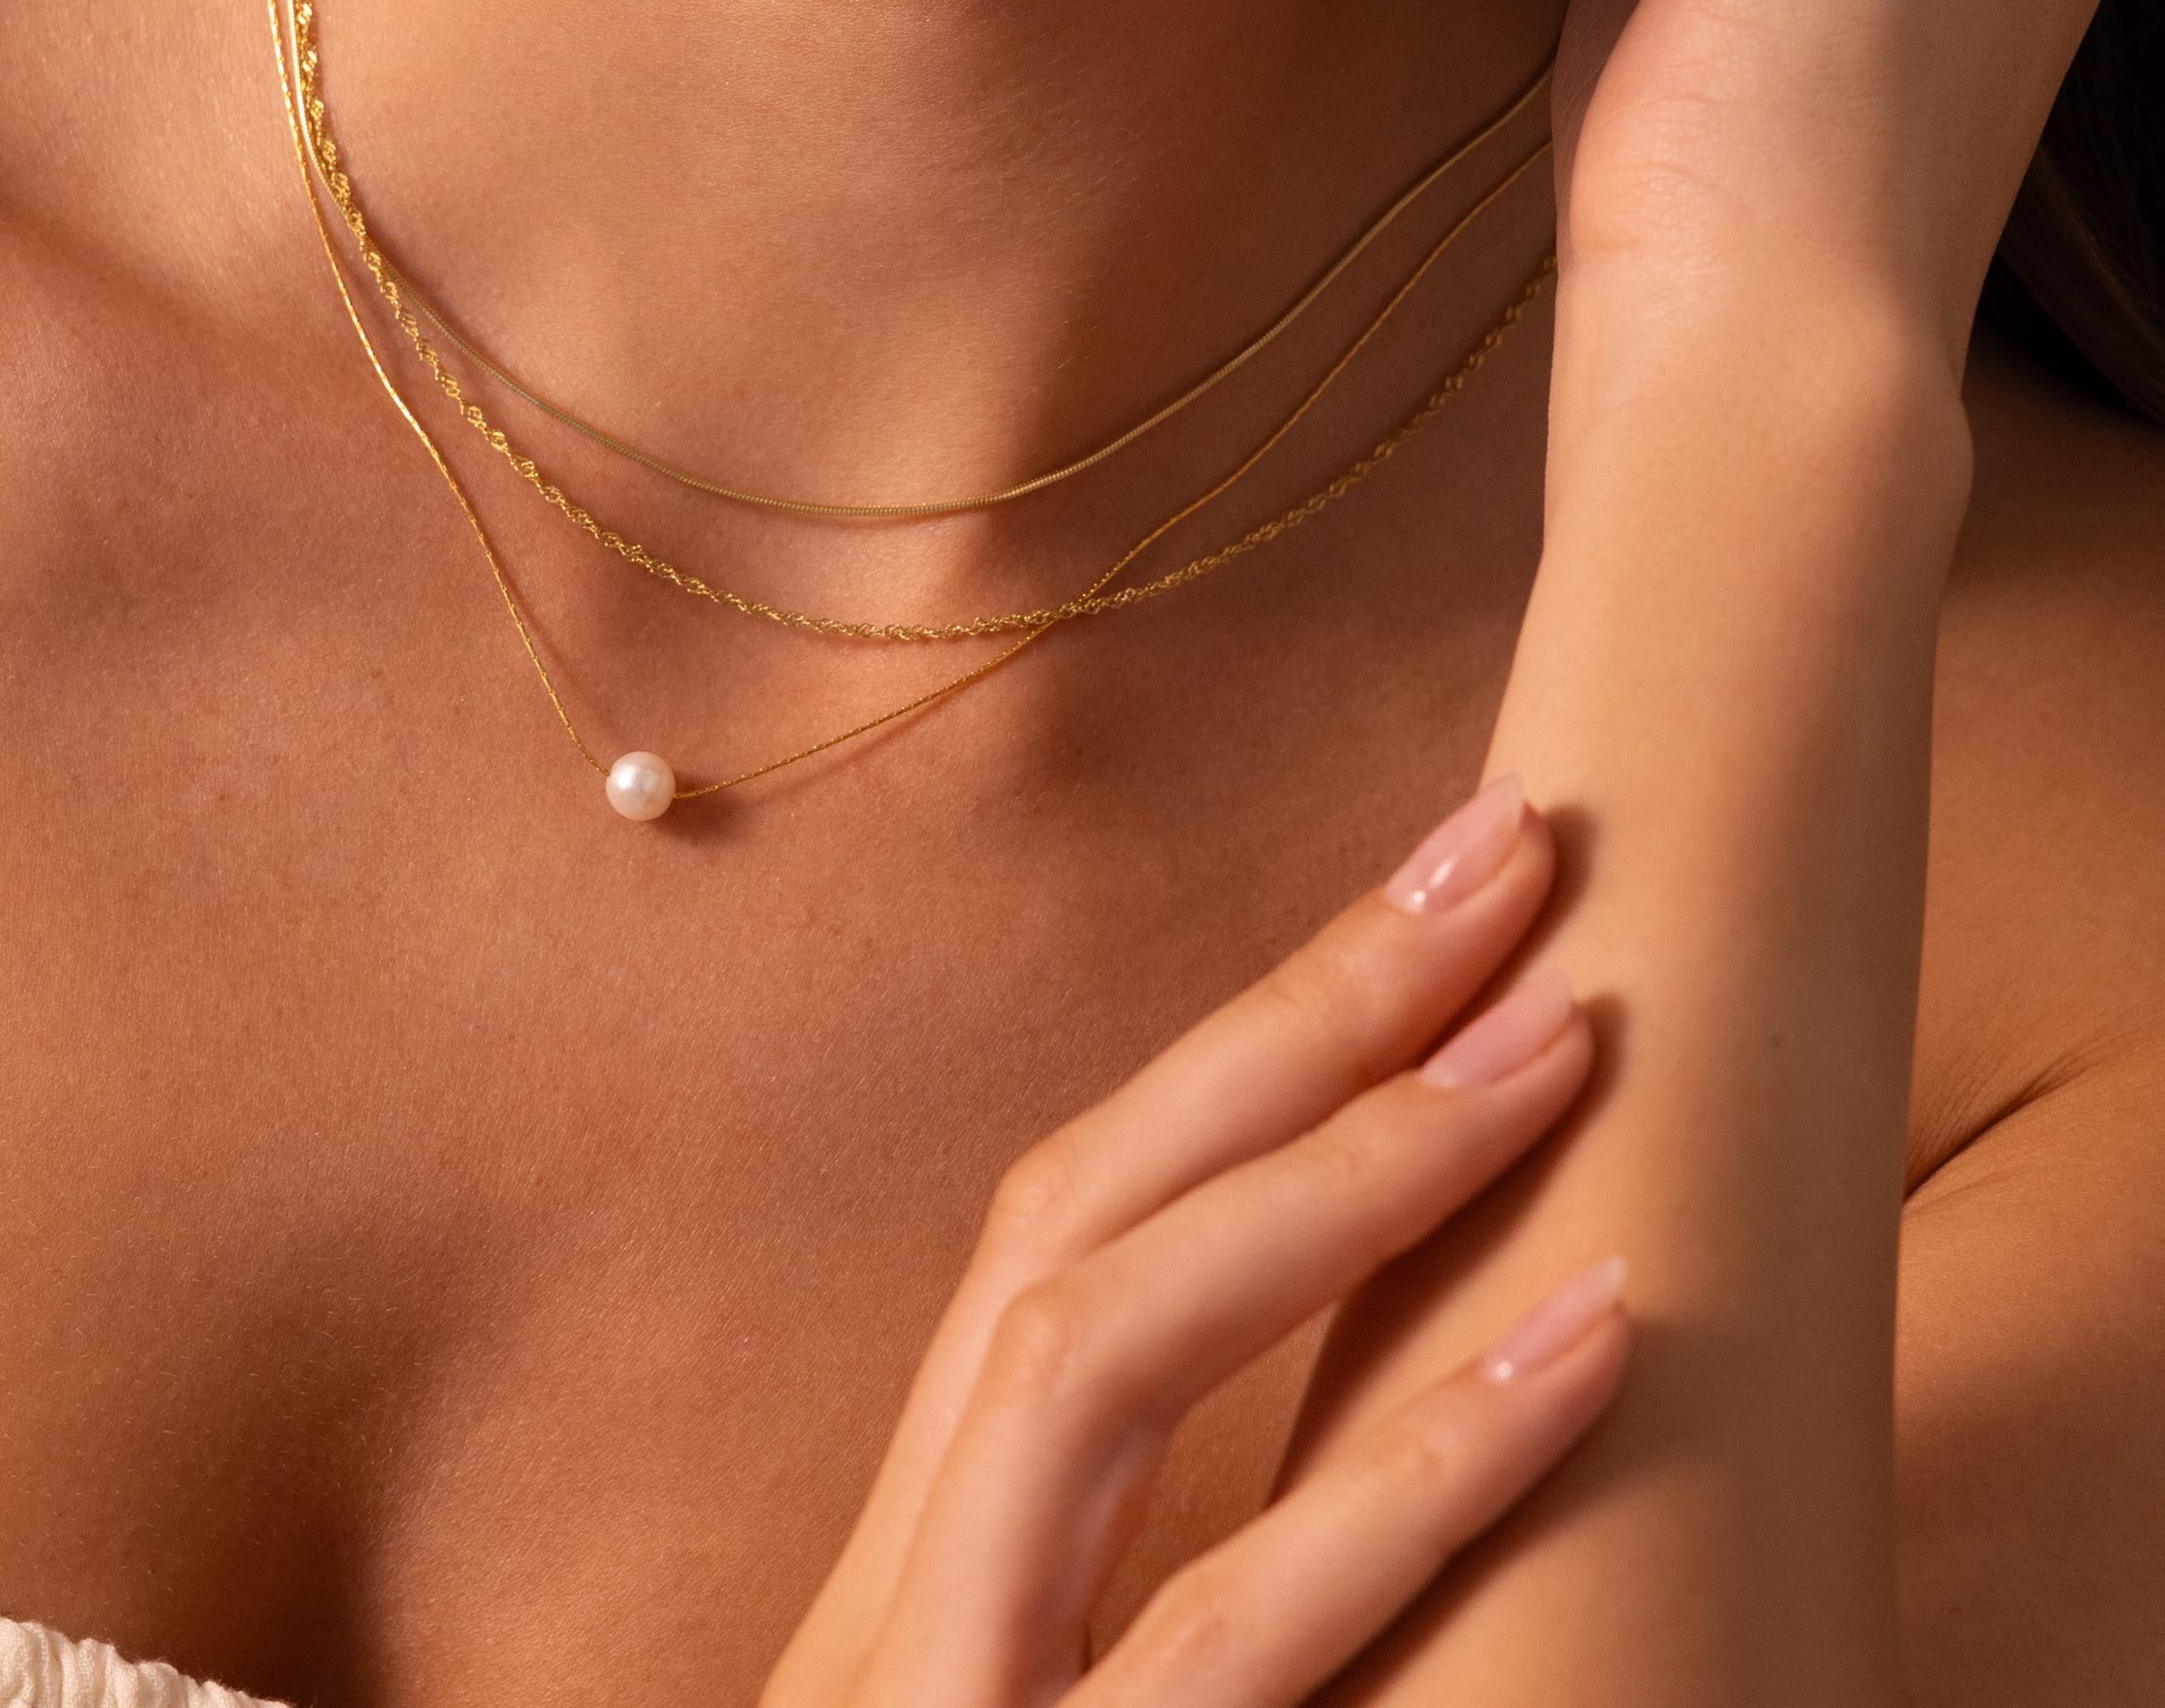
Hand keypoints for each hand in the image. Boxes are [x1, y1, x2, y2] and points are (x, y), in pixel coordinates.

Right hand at [762, 782, 1625, 1707]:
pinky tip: (1585, 1343)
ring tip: (1555, 1042)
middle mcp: (897, 1607)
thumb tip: (1424, 1431)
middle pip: (1062, 1226)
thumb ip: (1161, 1615)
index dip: (1246, 1053)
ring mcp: (938, 1701)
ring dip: (1338, 1176)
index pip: (1058, 1243)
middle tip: (1508, 859)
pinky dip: (1410, 1474)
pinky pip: (1227, 1633)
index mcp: (919, 1576)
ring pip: (1097, 1358)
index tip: (1433, 905)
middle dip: (1291, 1024)